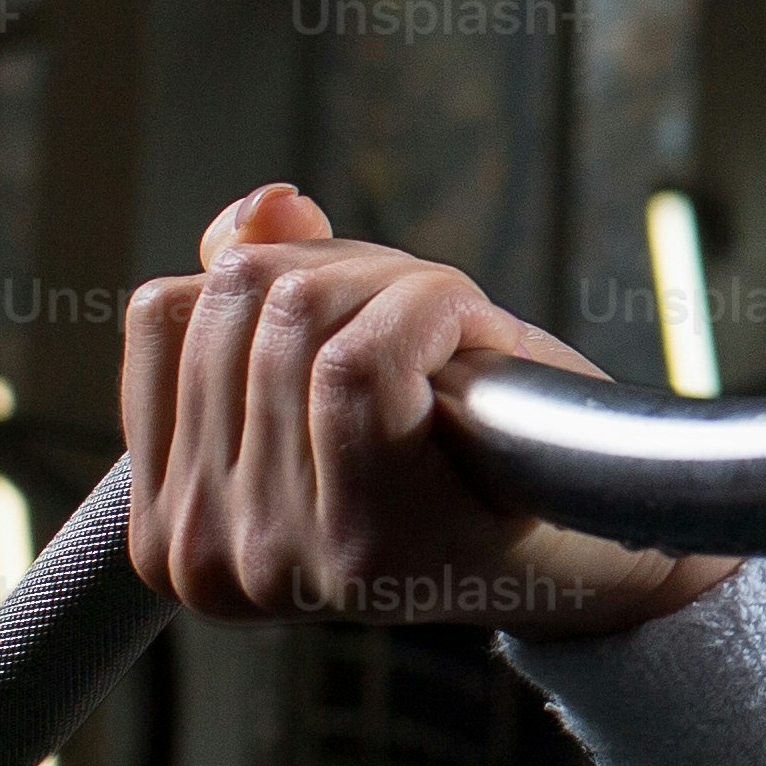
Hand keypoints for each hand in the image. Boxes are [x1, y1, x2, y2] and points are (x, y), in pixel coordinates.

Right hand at [119, 183, 740, 636]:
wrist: (603, 539)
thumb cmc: (471, 439)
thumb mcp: (342, 341)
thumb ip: (269, 272)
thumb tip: (267, 207)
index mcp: (162, 522)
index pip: (162, 311)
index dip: (272, 266)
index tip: (356, 315)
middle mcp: (196, 553)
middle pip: (233, 299)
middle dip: (348, 269)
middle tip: (427, 323)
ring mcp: (273, 557)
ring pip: (298, 316)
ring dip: (400, 286)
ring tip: (452, 341)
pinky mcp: (362, 546)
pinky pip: (360, 359)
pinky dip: (430, 308)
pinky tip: (474, 344)